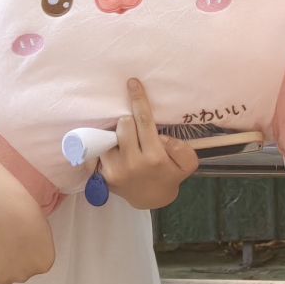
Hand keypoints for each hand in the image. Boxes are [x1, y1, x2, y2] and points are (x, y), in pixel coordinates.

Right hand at [0, 177, 54, 283]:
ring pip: (2, 280)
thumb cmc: (22, 212)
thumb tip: (26, 248)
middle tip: (3, 245)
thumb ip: (36, 245)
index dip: (23, 256)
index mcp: (44, 263)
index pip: (33, 268)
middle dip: (11, 264)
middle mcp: (27, 275)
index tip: (17, 243)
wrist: (2, 212)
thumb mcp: (41, 229)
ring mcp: (6, 277)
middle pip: (18, 275)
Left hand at [97, 78, 199, 211]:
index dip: (138, 99)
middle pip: (123, 124)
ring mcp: (113, 170)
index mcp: (154, 157)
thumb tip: (161, 137)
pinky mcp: (101, 176)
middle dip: (129, 121)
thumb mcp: (187, 163)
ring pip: (108, 137)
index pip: (144, 121)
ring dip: (116, 135)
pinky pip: (96, 152)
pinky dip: (103, 146)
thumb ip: (180, 148)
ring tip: (124, 142)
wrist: (151, 199)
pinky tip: (110, 148)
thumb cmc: (169, 175)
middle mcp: (132, 162)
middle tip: (135, 128)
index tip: (132, 83)